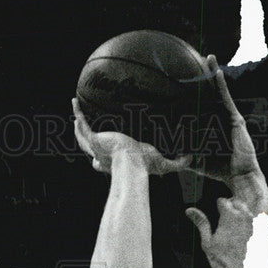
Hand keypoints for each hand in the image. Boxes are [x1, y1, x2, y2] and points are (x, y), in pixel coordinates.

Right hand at [72, 98, 190, 175]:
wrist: (132, 165)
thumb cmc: (145, 167)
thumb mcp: (164, 163)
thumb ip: (178, 162)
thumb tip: (192, 158)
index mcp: (114, 163)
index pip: (103, 164)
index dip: (100, 163)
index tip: (98, 160)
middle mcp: (103, 156)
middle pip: (90, 150)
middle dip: (86, 142)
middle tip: (84, 131)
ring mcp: (97, 147)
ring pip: (81, 137)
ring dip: (77, 126)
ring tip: (76, 113)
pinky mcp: (94, 139)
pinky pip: (83, 124)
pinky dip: (77, 112)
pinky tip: (74, 101)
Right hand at [186, 197, 267, 267]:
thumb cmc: (223, 263)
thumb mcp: (208, 243)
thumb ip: (201, 223)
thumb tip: (188, 210)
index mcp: (229, 216)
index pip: (223, 201)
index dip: (219, 204)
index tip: (218, 206)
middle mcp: (246, 216)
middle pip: (240, 201)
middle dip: (236, 203)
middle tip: (233, 208)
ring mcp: (261, 225)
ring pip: (260, 205)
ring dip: (258, 202)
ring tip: (256, 201)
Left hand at [193, 56, 267, 207]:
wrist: (238, 176)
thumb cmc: (219, 170)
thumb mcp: (196, 161)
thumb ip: (183, 157)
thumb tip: (166, 154)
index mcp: (209, 126)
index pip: (198, 106)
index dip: (191, 94)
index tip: (180, 82)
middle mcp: (218, 118)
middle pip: (208, 94)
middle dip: (202, 77)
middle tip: (192, 61)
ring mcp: (227, 116)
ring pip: (218, 92)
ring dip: (212, 74)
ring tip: (207, 57)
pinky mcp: (235, 118)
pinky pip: (226, 98)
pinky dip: (221, 85)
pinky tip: (216, 72)